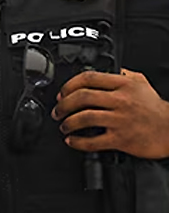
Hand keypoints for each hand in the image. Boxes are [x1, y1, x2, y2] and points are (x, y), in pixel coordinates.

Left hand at [52, 68, 168, 158]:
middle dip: (63, 105)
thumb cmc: (156, 109)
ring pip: (84, 118)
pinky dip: (78, 142)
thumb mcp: (141, 84)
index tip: (62, 93)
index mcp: (123, 85)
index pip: (88, 78)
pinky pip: (93, 141)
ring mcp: (120, 120)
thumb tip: (107, 70)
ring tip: (64, 126)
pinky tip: (72, 141)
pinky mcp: (121, 139)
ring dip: (68, 123)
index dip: (68, 85)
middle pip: (81, 97)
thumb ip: (123, 75)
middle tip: (57, 111)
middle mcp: (121, 100)